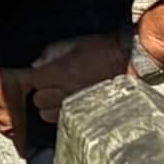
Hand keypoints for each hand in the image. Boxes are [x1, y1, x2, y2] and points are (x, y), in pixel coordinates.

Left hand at [21, 34, 136, 127]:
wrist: (128, 62)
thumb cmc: (101, 50)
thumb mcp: (73, 43)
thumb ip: (50, 53)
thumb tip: (36, 65)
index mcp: (62, 71)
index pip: (34, 80)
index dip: (35, 77)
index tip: (40, 75)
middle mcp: (67, 91)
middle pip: (38, 100)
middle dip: (42, 92)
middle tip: (51, 85)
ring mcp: (76, 105)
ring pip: (47, 115)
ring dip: (49, 106)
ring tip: (60, 97)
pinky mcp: (85, 115)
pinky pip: (62, 120)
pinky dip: (62, 114)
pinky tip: (70, 104)